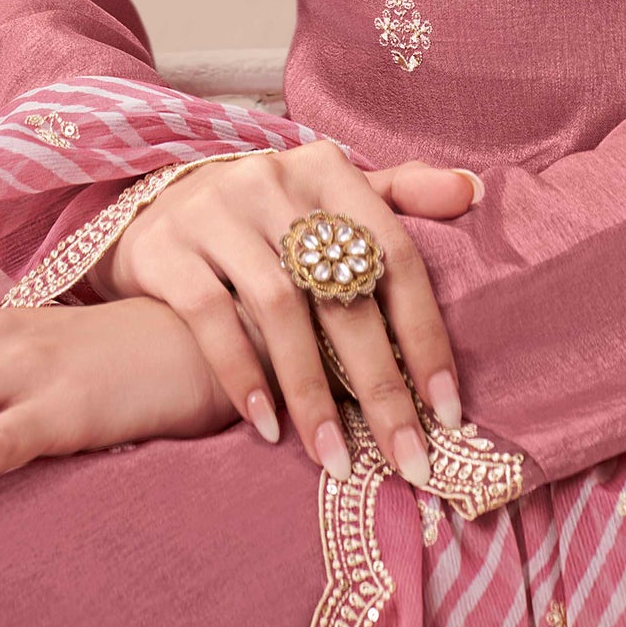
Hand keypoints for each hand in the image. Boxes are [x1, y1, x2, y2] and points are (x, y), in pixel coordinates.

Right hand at [95, 140, 483, 490]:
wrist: (153, 212)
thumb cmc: (263, 219)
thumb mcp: (326, 196)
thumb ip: (397, 196)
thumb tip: (472, 190)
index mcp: (326, 168)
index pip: (395, 253)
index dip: (426, 333)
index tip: (447, 410)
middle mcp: (272, 179)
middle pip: (342, 292)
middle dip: (381, 384)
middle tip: (407, 458)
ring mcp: (215, 209)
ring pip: (279, 309)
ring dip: (313, 393)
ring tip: (336, 458)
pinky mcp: (166, 247)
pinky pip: (210, 316)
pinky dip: (242, 374)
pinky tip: (268, 427)